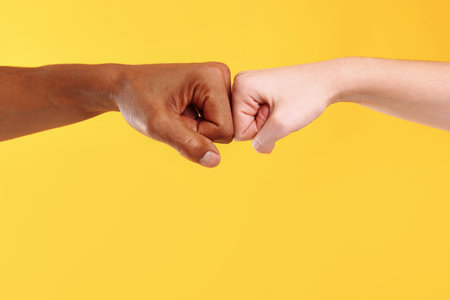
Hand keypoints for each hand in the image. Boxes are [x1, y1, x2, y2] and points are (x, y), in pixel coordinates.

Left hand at [113, 62, 232, 166]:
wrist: (124, 87)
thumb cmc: (137, 100)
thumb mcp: (158, 125)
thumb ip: (188, 144)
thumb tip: (215, 161)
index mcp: (213, 77)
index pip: (224, 129)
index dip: (198, 135)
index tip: (174, 118)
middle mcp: (221, 76)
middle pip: (228, 129)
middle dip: (200, 132)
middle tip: (175, 116)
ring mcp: (219, 83)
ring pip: (223, 129)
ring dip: (198, 130)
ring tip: (177, 114)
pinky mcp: (215, 91)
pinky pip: (217, 124)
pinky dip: (198, 125)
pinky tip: (182, 112)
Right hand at [232, 60, 340, 152]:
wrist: (328, 81)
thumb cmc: (308, 96)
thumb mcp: (282, 125)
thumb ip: (262, 142)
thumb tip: (259, 148)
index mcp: (240, 86)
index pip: (238, 129)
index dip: (259, 130)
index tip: (276, 112)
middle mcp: (240, 84)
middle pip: (241, 126)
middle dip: (263, 126)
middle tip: (281, 110)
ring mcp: (249, 87)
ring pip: (250, 123)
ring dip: (269, 123)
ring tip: (283, 107)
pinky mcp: (257, 91)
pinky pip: (257, 116)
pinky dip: (271, 118)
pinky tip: (282, 106)